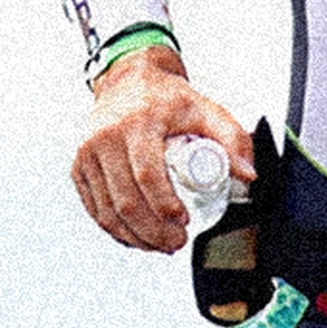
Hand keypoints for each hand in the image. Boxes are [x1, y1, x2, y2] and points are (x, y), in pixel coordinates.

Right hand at [70, 48, 254, 251]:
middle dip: (153, 231)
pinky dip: (115, 230)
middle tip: (177, 242)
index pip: (147, 175)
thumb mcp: (205, 109)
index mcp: (137, 123)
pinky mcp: (79, 167)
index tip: (185, 223)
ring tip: (160, 245)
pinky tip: (136, 238)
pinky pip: (94, 208)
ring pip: (107, 211)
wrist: (127, 81)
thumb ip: (232, 137)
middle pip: (126, 200)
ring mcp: (88, 154)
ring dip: (135, 237)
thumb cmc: (167, 99)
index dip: (165, 207)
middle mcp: (105, 137)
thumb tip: (247, 175)